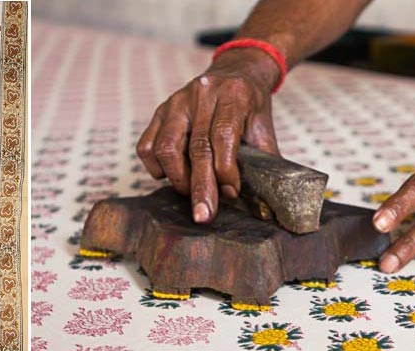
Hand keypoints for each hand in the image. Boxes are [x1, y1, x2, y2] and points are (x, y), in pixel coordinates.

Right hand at [136, 49, 281, 223]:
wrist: (237, 72)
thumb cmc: (251, 106)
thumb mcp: (264, 127)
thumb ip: (264, 159)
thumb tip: (267, 199)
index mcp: (233, 95)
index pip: (223, 135)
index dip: (226, 169)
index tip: (231, 193)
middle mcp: (202, 94)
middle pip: (197, 146)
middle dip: (200, 187)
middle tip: (203, 215)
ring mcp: (177, 101)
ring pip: (167, 146)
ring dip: (177, 178)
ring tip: (190, 193)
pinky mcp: (160, 110)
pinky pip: (148, 145)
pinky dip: (156, 167)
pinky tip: (172, 175)